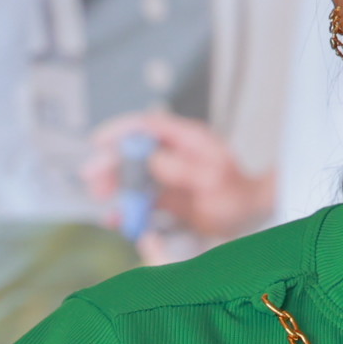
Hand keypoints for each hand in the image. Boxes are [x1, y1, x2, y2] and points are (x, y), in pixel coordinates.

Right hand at [82, 112, 276, 244]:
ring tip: (101, 197)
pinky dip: (127, 208)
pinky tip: (116, 217)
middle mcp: (175, 153)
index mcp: (188, 139)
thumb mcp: (212, 178)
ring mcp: (169, 175)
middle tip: (93, 177)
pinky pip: (140, 199)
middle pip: (134, 151)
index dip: (121, 130)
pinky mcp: (167, 197)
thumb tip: (154, 161)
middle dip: (110, 162)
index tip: (100, 140)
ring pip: (133, 175)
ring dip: (114, 185)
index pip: (148, 125)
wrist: (250, 217)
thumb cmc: (238, 194)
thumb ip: (183, 168)